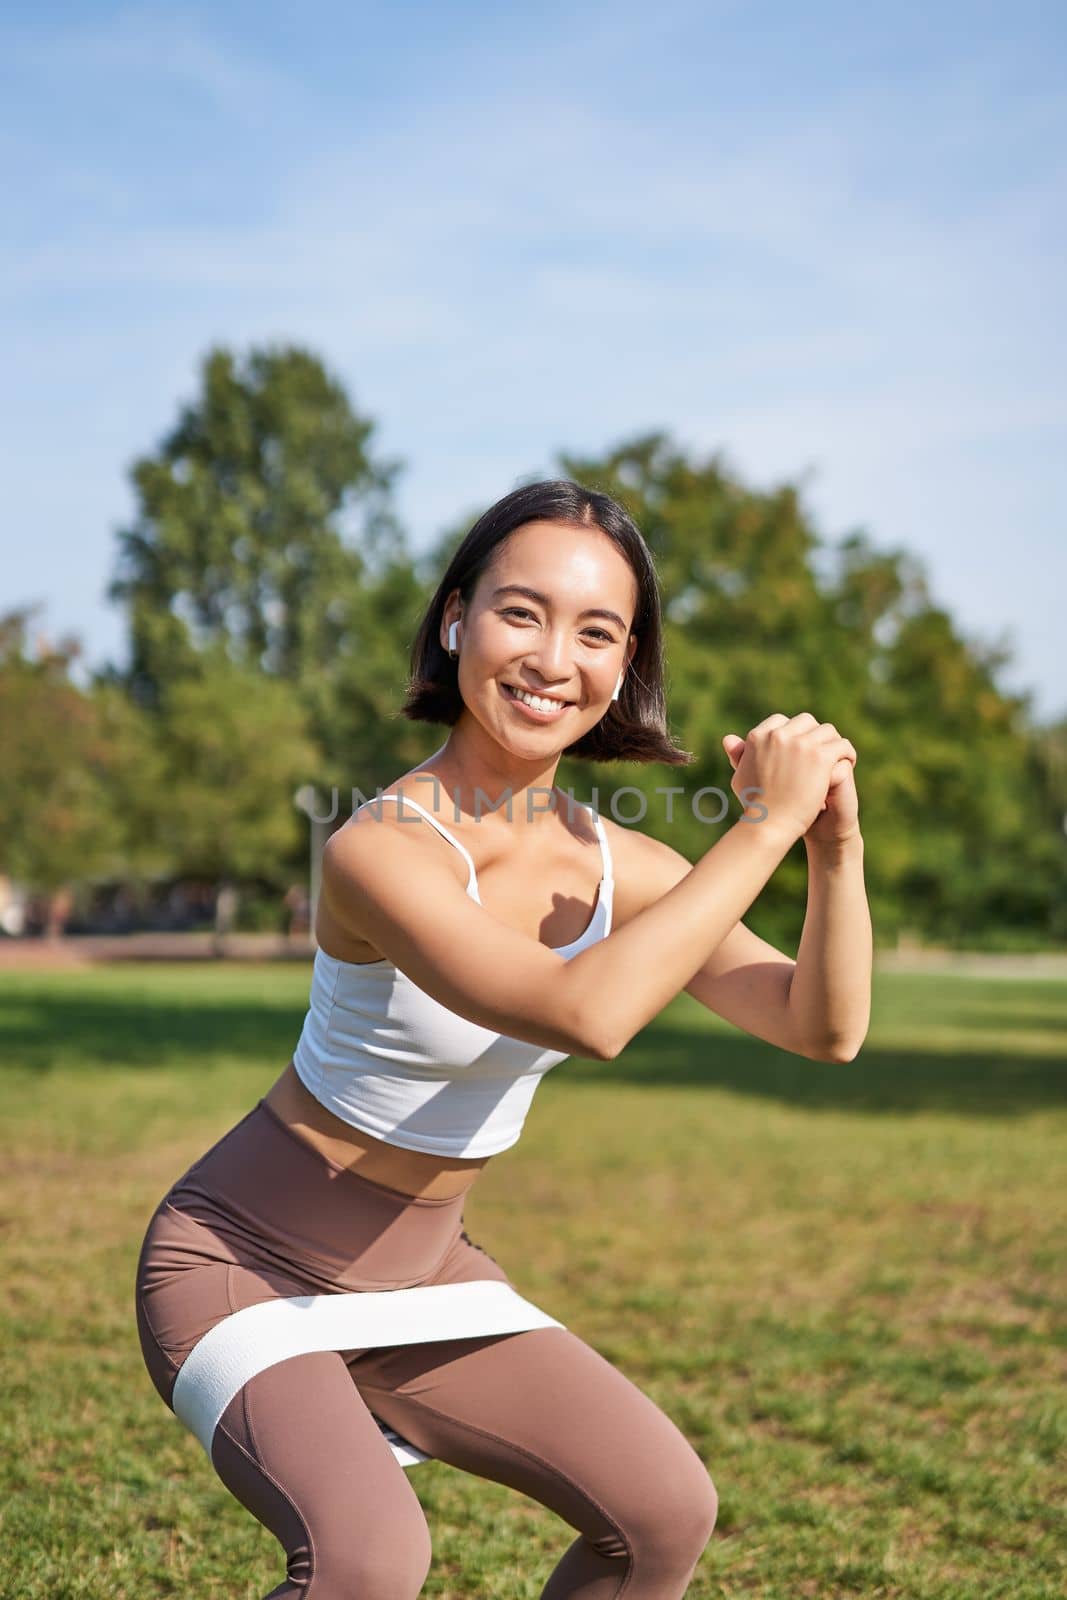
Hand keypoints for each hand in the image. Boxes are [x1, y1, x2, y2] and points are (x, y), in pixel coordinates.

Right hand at [721, 714, 858, 846]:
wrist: (770, 824)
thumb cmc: (754, 806)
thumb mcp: (741, 776)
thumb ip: (739, 756)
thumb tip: (729, 739)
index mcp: (758, 736)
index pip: (782, 721)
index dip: (794, 733)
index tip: (802, 748)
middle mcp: (779, 735)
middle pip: (806, 721)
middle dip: (814, 734)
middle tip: (822, 751)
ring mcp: (801, 744)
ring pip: (827, 730)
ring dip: (833, 742)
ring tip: (838, 757)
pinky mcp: (820, 756)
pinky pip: (841, 745)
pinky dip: (847, 753)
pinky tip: (848, 763)